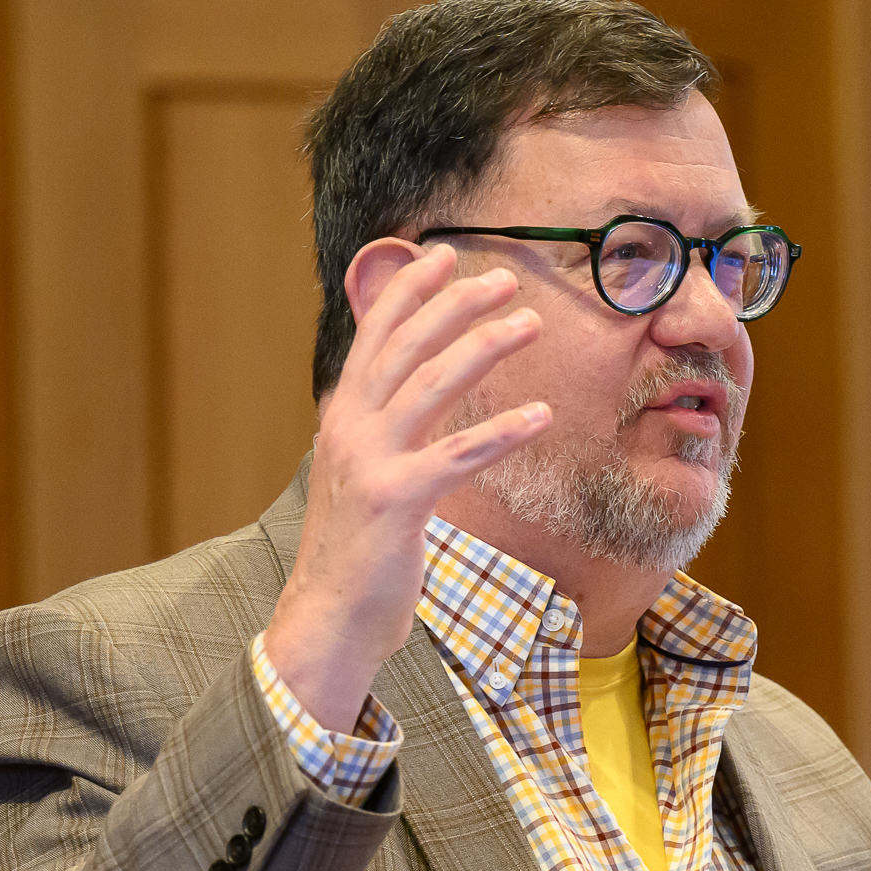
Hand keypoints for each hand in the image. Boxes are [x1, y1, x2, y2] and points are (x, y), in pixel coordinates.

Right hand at [261, 247, 549, 732]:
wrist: (329, 616)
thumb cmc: (357, 548)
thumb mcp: (361, 475)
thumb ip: (378, 431)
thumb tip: (402, 395)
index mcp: (342, 418)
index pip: (375, 336)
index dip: (410, 291)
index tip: (445, 255)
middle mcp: (349, 429)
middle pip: (405, 347)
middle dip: (455, 305)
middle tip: (505, 280)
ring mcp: (370, 462)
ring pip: (430, 385)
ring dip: (483, 347)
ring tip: (529, 325)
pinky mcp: (396, 501)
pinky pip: (457, 456)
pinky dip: (501, 432)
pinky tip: (542, 416)